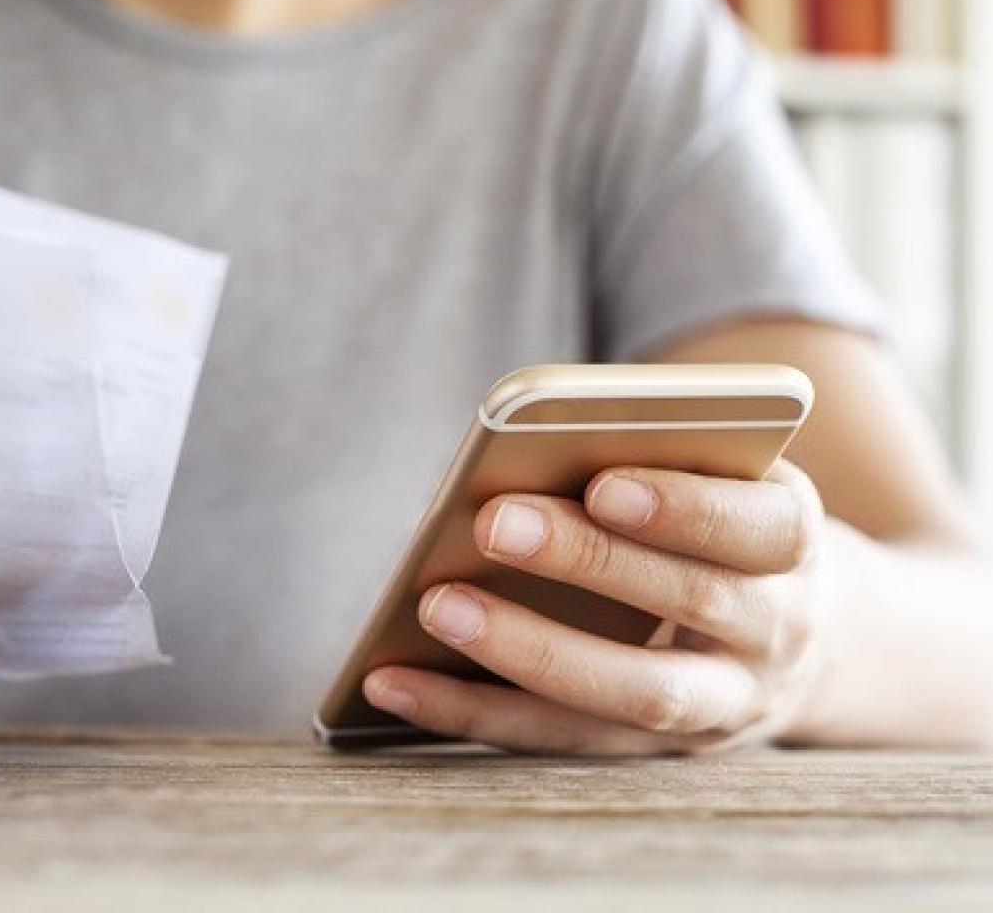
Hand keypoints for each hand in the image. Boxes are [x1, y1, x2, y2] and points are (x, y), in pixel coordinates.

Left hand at [363, 460, 832, 755]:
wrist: (811, 640)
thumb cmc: (721, 525)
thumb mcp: (719, 479)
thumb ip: (653, 459)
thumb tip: (520, 451)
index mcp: (794, 542)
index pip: (763, 526)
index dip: (688, 509)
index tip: (604, 485)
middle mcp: (775, 632)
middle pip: (691, 602)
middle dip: (589, 562)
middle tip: (490, 523)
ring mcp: (724, 706)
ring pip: (632, 694)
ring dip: (526, 651)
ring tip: (434, 607)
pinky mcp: (656, 752)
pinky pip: (561, 739)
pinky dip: (471, 712)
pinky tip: (391, 683)